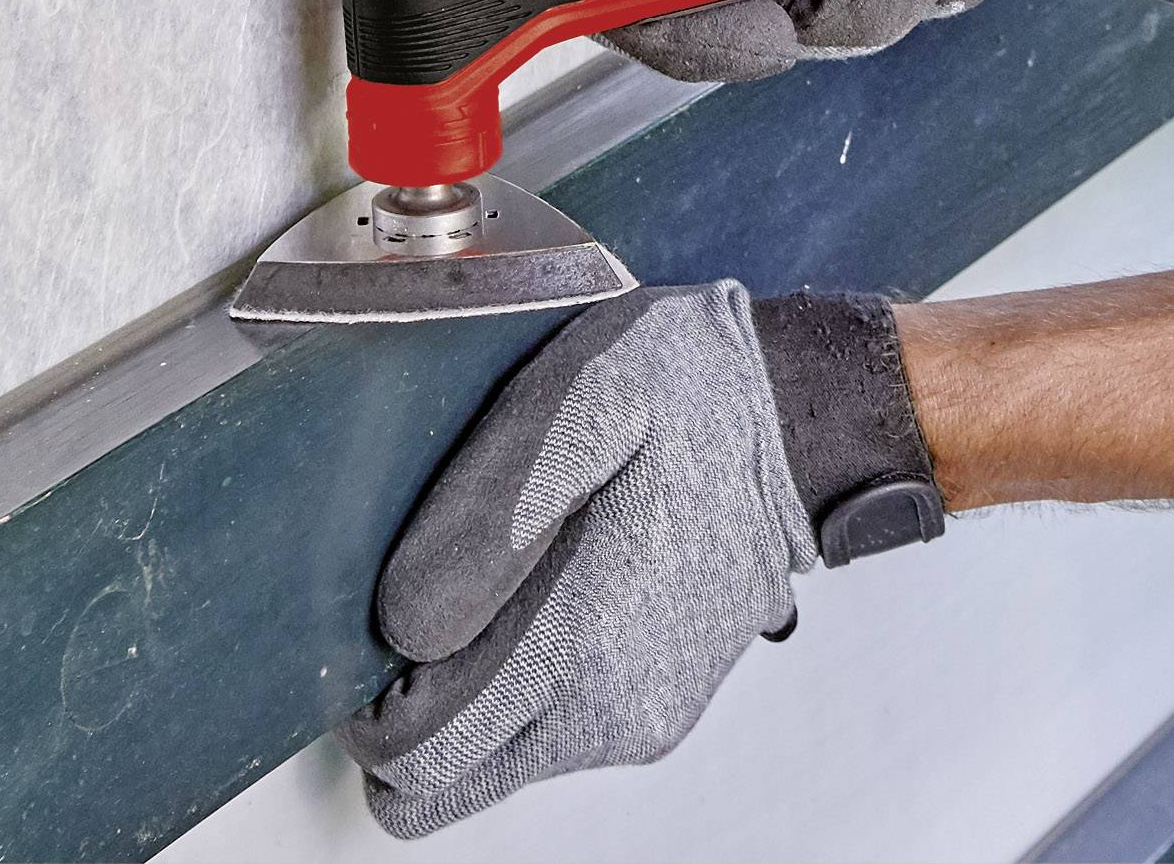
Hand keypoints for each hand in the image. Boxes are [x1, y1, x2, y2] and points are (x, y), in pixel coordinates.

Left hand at [339, 282, 940, 837]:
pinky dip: (528, 682)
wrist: (803, 412)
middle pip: (443, 784)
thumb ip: (488, 509)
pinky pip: (551, 731)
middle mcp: (616, 706)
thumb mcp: (582, 396)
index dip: (370, 696)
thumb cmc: (694, 389)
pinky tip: (557, 583)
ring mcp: (645, 715)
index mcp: (586, 638)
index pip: (416, 757)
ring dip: (472, 693)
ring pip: (494, 760)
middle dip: (410, 713)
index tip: (388, 610)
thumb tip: (402, 622)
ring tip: (507, 573)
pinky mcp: (662, 703)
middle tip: (435, 598)